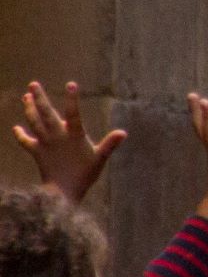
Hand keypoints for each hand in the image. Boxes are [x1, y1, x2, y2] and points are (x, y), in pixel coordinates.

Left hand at [15, 81, 124, 203]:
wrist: (63, 192)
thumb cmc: (84, 175)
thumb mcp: (100, 159)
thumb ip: (110, 144)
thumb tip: (123, 133)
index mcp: (74, 136)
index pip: (74, 114)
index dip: (72, 99)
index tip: (71, 84)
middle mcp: (56, 137)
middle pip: (46, 114)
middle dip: (39, 98)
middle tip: (33, 84)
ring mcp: (44, 143)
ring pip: (34, 123)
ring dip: (29, 109)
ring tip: (26, 97)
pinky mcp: (37, 152)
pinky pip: (25, 142)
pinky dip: (20, 135)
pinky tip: (16, 128)